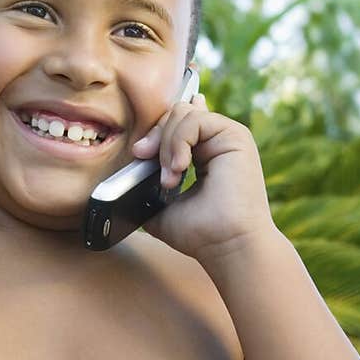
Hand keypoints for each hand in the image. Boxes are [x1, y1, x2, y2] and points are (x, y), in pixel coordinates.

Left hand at [132, 92, 276, 261]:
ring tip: (170, 179)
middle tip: (143, 158)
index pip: (175, 124)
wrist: (227, 246)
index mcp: (203, 155)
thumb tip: (124, 174)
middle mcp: (216, 142)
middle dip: (154, 135)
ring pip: (182, 114)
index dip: (155, 132)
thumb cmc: (200, 235)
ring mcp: (226, 137)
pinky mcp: (235, 135)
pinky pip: (194, 119)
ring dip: (165, 145)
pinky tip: (179, 168)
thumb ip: (147, 186)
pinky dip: (178, 142)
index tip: (139, 153)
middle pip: (175, 114)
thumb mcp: (161, 207)